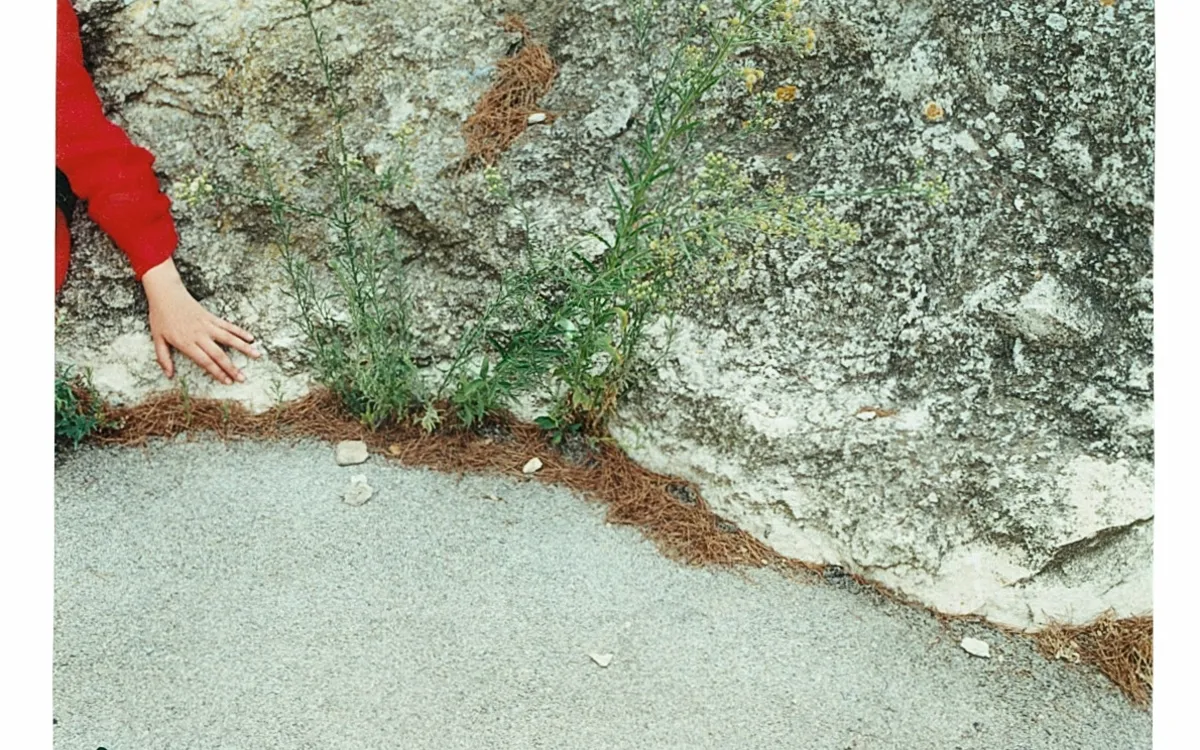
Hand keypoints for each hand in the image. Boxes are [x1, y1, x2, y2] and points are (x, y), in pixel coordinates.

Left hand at [141, 258, 260, 384]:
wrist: (166, 293)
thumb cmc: (160, 316)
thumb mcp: (157, 339)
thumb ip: (163, 358)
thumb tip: (169, 375)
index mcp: (186, 342)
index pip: (205, 361)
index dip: (217, 372)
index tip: (227, 381)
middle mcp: (199, 335)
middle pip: (219, 354)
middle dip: (232, 367)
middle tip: (243, 378)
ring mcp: (207, 325)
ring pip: (229, 339)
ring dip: (244, 348)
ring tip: (257, 355)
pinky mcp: (211, 317)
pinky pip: (228, 326)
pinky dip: (240, 332)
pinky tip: (251, 338)